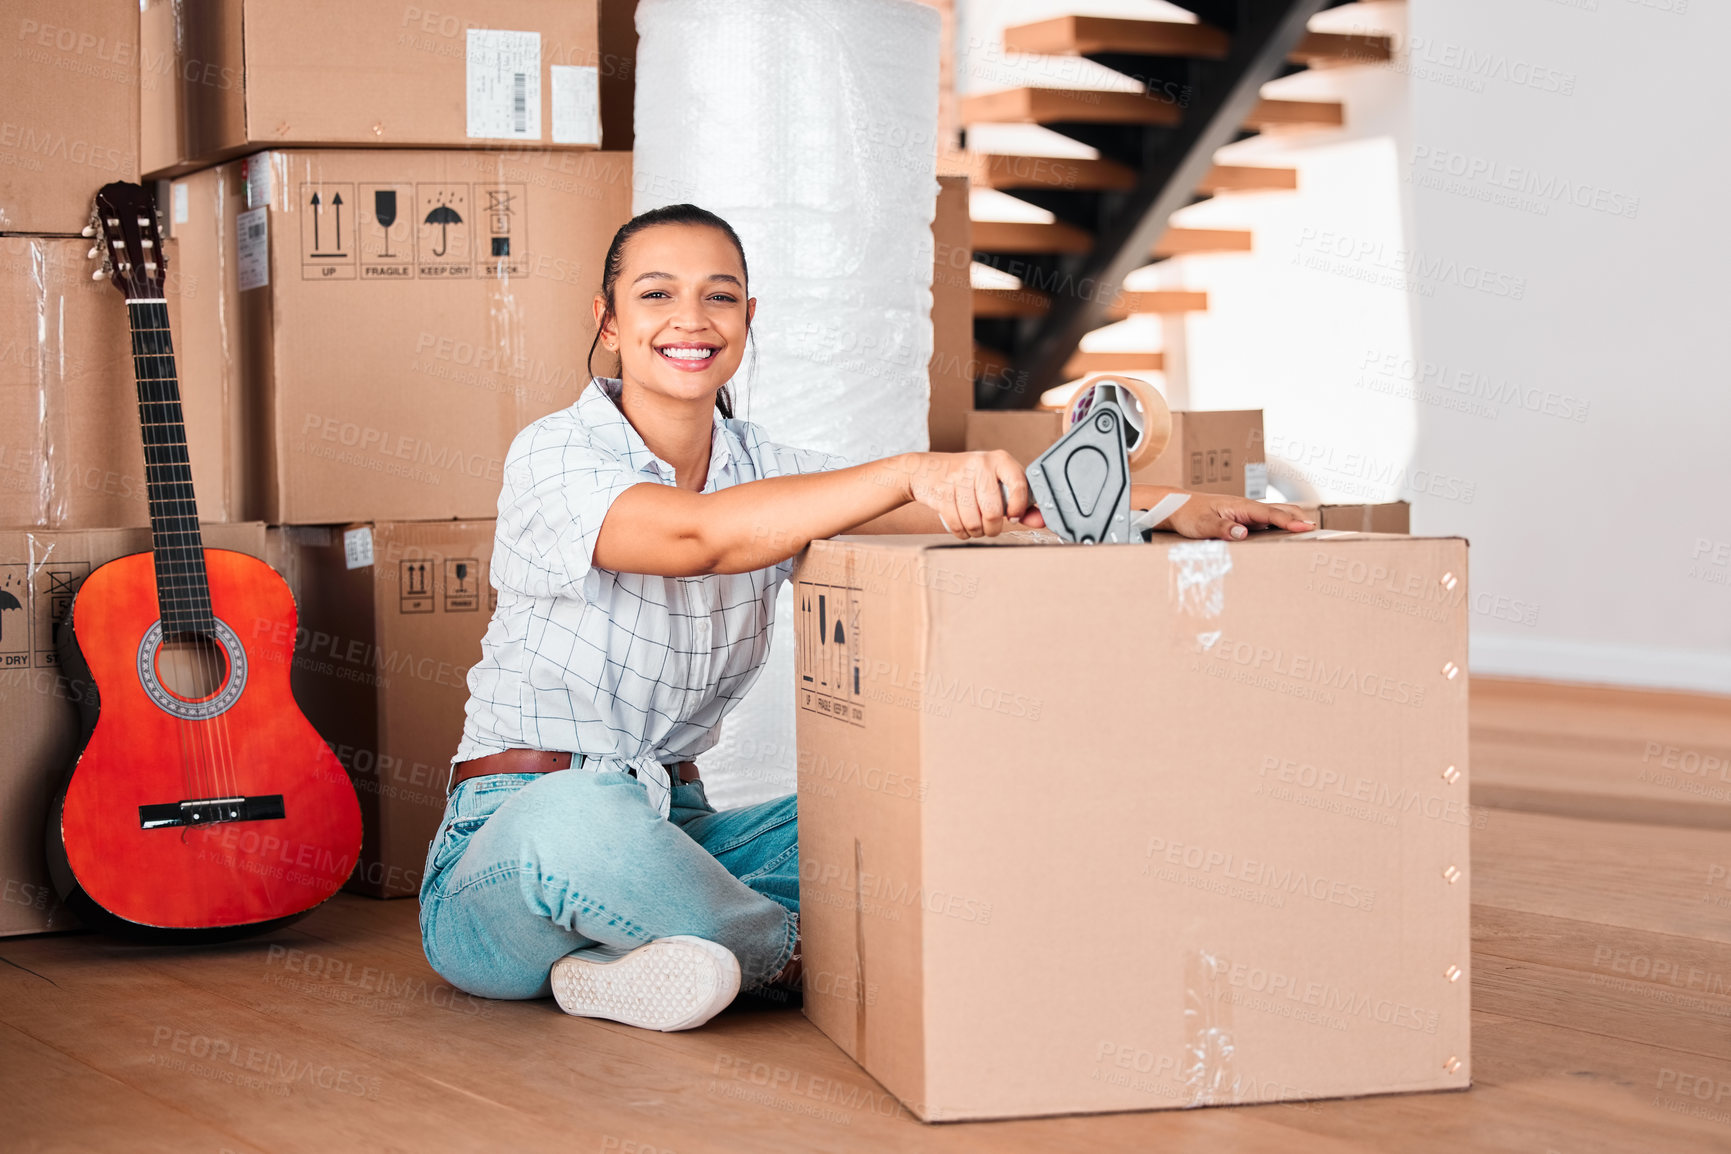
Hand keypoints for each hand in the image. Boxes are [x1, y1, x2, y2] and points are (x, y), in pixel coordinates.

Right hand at [906, 451, 1045, 538]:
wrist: (927, 470)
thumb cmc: (969, 479)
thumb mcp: (996, 482)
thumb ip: (1020, 502)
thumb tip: (1041, 521)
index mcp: (999, 459)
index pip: (1019, 484)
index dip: (1018, 508)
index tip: (1013, 517)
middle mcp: (980, 464)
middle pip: (993, 512)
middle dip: (993, 528)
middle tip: (990, 527)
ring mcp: (958, 477)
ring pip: (974, 522)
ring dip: (976, 532)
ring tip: (974, 525)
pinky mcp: (941, 491)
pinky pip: (957, 524)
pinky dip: (961, 532)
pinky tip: (962, 526)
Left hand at [1158, 494, 1313, 539]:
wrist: (1177, 507)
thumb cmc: (1188, 513)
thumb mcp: (1201, 524)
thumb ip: (1221, 529)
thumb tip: (1242, 533)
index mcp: (1241, 506)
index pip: (1271, 514)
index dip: (1290, 522)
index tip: (1306, 528)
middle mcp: (1248, 508)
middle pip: (1282, 510)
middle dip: (1300, 519)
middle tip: (1318, 533)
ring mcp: (1247, 514)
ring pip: (1277, 515)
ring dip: (1293, 522)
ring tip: (1309, 535)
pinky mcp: (1244, 521)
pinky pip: (1268, 523)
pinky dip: (1282, 527)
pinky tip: (1287, 538)